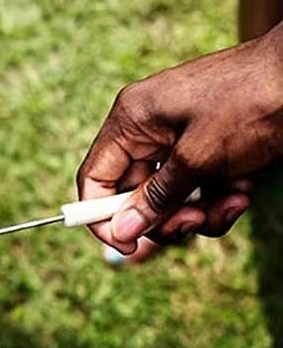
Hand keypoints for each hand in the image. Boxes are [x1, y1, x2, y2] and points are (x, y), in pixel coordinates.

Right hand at [74, 26, 282, 254]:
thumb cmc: (252, 102)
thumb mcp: (199, 158)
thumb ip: (156, 198)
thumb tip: (122, 231)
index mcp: (132, 119)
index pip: (95, 178)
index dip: (102, 217)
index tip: (128, 245)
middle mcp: (149, 128)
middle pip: (134, 193)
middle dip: (165, 216)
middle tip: (194, 224)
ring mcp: (180, 137)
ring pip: (170, 196)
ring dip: (200, 210)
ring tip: (233, 203)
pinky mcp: (208, 146)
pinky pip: (197, 187)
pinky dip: (218, 197)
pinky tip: (244, 189)